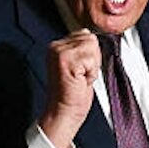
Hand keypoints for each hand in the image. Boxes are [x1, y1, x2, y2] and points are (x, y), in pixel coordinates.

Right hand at [38, 29, 99, 147]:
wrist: (64, 113)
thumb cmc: (72, 95)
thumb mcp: (79, 66)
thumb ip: (83, 50)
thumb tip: (92, 36)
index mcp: (57, 46)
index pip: (85, 34)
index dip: (90, 54)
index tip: (81, 70)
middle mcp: (55, 47)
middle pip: (90, 38)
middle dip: (92, 59)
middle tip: (81, 75)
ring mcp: (60, 53)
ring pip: (92, 47)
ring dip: (92, 66)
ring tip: (81, 78)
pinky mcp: (66, 61)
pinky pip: (92, 60)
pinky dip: (92, 73)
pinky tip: (81, 81)